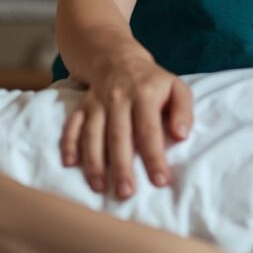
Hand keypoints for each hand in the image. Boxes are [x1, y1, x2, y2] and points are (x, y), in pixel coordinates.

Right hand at [60, 57, 192, 199]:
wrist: (118, 59)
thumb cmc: (153, 82)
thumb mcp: (177, 88)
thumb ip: (183, 110)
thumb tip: (181, 135)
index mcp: (145, 94)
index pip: (149, 130)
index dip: (154, 156)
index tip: (160, 181)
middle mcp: (118, 98)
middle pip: (119, 136)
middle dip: (121, 166)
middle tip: (126, 193)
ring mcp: (97, 102)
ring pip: (93, 134)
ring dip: (94, 162)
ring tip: (99, 187)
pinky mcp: (81, 107)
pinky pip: (71, 126)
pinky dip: (68, 144)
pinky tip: (69, 164)